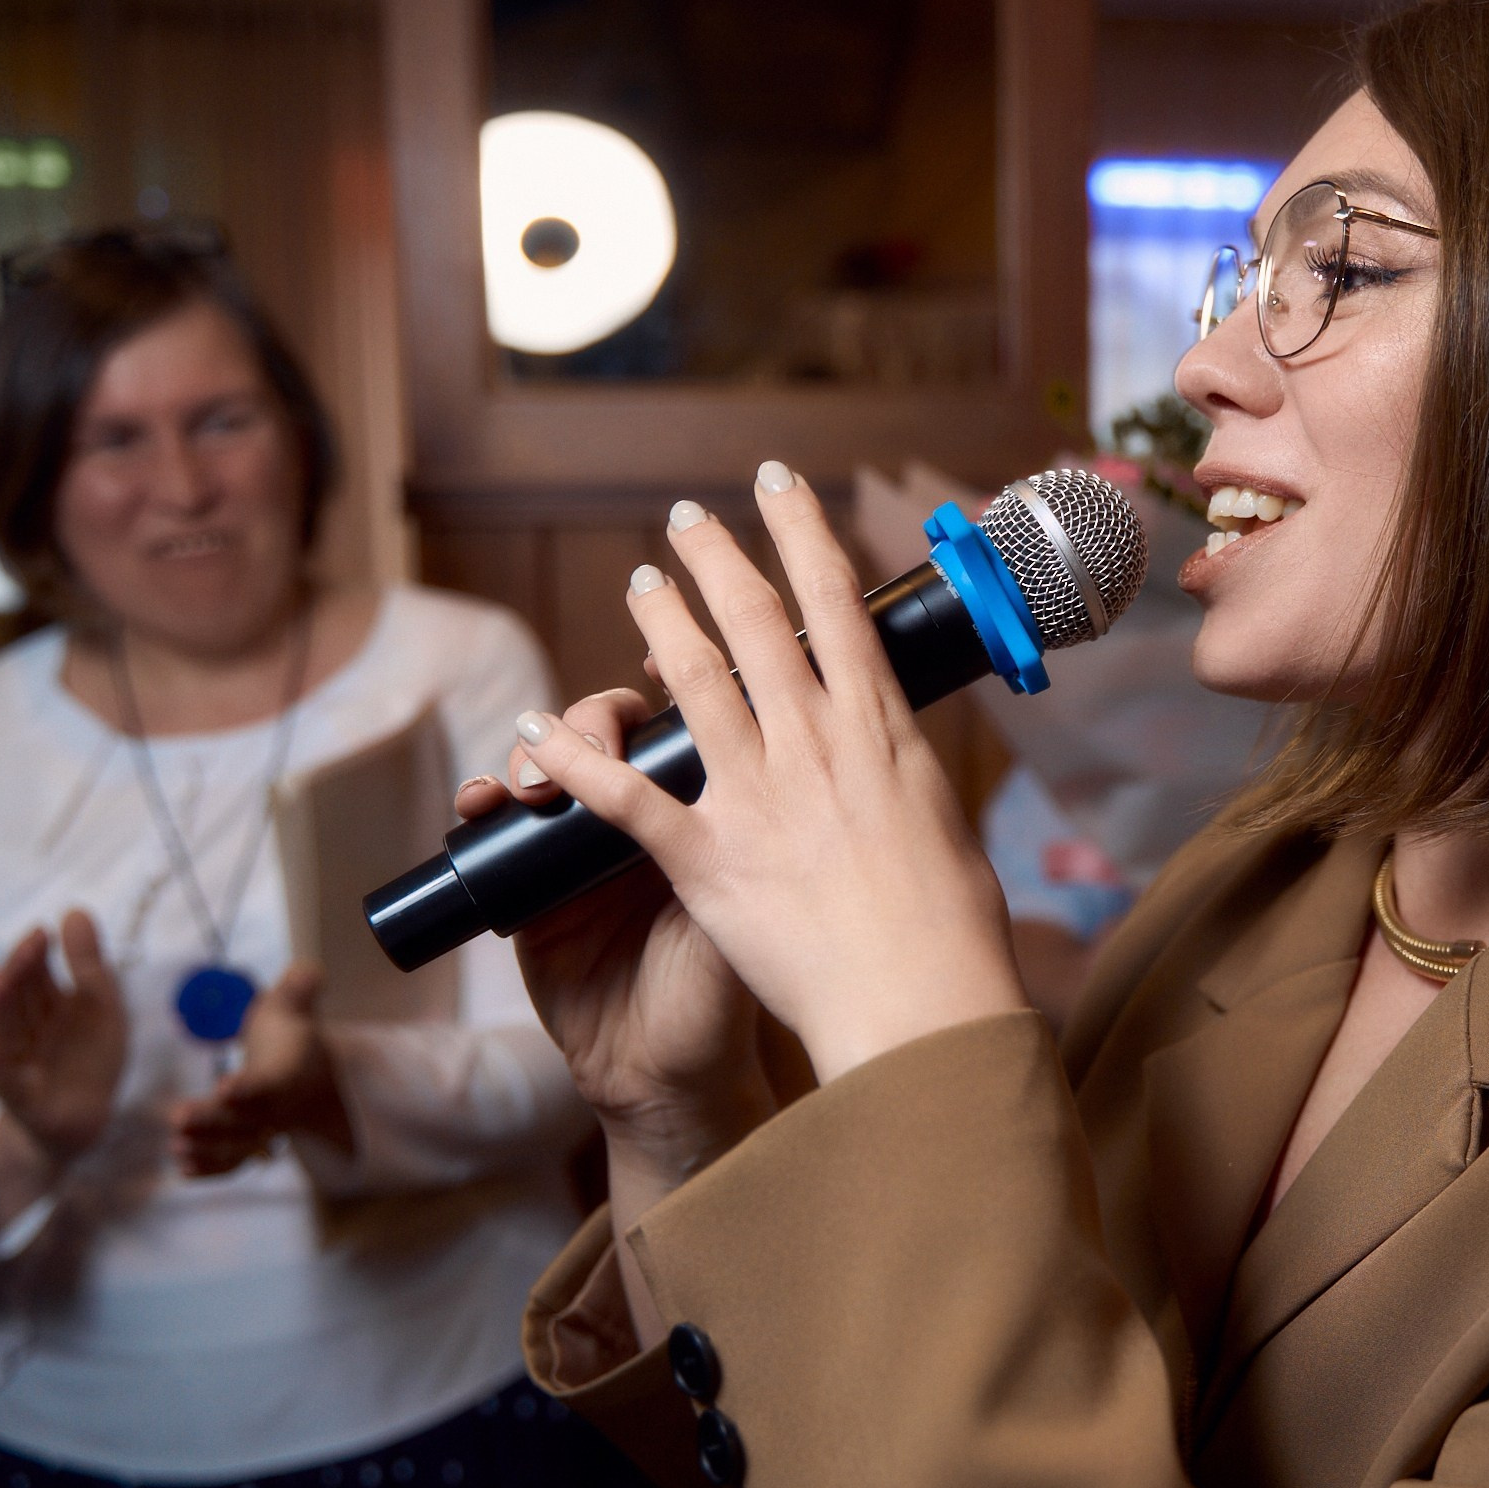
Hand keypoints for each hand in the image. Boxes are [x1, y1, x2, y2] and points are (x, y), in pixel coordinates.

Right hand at [0, 911, 128, 1166]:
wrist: (81, 1127)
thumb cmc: (87, 1063)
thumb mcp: (102, 1012)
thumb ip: (90, 967)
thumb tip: (75, 910)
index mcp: (41, 1011)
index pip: (33, 978)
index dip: (36, 955)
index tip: (44, 928)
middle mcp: (23, 1034)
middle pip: (15, 999)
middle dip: (20, 971)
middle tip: (31, 943)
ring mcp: (19, 1067)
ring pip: (4, 1032)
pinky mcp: (24, 1102)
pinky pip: (5, 1082)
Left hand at [170, 965, 351, 1175]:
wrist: (309, 1076)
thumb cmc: (288, 1035)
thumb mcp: (293, 1006)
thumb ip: (297, 988)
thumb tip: (307, 970)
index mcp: (287, 1071)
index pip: (269, 1082)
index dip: (249, 1087)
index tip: (224, 1088)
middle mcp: (278, 1106)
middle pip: (247, 1119)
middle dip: (213, 1121)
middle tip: (177, 1119)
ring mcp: (264, 1129)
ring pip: (238, 1145)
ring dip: (207, 1149)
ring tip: (174, 1146)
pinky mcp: (249, 1143)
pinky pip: (233, 1161)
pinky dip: (210, 1167)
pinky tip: (181, 1166)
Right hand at [470, 688, 771, 1176]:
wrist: (670, 1083)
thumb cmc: (724, 1000)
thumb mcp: (741, 916)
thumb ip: (746, 849)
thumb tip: (764, 767)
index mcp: (700, 814)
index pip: (676, 725)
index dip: (664, 683)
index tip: (656, 666)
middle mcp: (638, 821)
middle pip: (604, 731)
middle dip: (590, 719)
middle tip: (600, 743)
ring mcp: (576, 853)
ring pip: (544, 767)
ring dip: (531, 754)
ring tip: (535, 781)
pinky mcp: (526, 891)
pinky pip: (493, 833)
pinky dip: (481, 803)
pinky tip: (479, 801)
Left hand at [508, 464, 1027, 1083]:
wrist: (922, 1003)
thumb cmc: (952, 927)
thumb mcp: (941, 820)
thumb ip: (902, 774)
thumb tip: (893, 751)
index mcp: (880, 728)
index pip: (836, 602)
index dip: (800, 531)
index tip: (776, 484)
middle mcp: (814, 744)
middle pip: (756, 621)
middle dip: (718, 557)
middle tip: (686, 517)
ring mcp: (756, 796)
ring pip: (689, 683)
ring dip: (658, 624)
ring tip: (639, 582)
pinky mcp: (706, 858)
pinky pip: (623, 796)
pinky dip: (572, 761)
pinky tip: (536, 730)